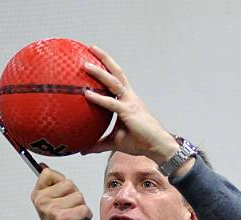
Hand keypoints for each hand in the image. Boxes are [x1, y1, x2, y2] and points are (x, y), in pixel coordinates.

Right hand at [31, 165, 91, 219]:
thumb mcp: (49, 203)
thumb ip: (49, 185)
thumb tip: (43, 165)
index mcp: (37, 195)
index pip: (48, 173)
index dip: (61, 181)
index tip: (61, 194)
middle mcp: (43, 201)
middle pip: (69, 183)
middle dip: (74, 195)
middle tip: (69, 209)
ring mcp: (53, 209)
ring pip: (79, 196)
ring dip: (81, 206)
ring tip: (73, 216)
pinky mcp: (65, 218)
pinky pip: (84, 208)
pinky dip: (86, 215)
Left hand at [81, 45, 178, 163]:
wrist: (157, 147)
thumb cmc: (140, 142)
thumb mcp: (115, 142)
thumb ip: (98, 143)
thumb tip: (83, 149)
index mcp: (127, 101)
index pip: (116, 80)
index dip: (106, 68)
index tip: (94, 59)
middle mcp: (129, 97)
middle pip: (116, 72)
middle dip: (104, 59)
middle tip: (90, 48)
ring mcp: (130, 102)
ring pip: (113, 81)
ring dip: (99, 72)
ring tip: (85, 65)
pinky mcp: (129, 111)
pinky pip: (111, 103)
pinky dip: (98, 98)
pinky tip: (86, 94)